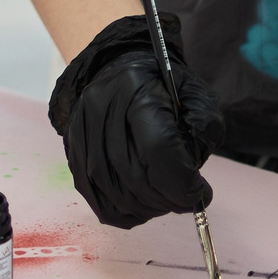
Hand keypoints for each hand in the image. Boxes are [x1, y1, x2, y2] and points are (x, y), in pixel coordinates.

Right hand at [47, 12, 224, 228]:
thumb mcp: (195, 94)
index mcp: (135, 89)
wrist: (118, 67)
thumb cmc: (162, 83)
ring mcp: (80, 129)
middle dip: (168, 199)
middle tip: (186, 199)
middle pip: (134, 175)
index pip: (158, 149)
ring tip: (166, 200)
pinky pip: (92, 194)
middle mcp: (100, 107)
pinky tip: (142, 207)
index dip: (183, 182)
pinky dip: (120, 211)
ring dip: (147, 207)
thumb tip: (193, 171)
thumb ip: (204, 126)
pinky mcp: (72, 147)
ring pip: (112, 190)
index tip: (201, 192)